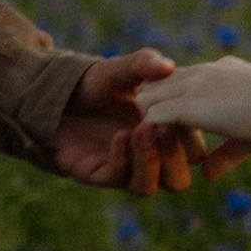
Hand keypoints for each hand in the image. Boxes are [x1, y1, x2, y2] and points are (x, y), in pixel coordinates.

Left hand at [55, 51, 200, 194]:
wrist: (57, 96)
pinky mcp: (99, 175)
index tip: (186, 114)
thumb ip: (144, 64)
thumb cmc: (97, 84)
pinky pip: (118, 178)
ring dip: (149, 160)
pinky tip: (120, 136)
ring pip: (149, 186)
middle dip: (174, 158)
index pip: (193, 151)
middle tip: (166, 129)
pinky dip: (122, 158)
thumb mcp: (121, 69)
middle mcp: (148, 158)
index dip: (192, 139)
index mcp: (165, 136)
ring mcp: (124, 170)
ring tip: (142, 129)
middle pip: (178, 180)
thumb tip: (168, 66)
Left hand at [137, 54, 250, 175]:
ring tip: (162, 148)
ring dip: (150, 123)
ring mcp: (190, 88)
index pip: (182, 80)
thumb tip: (206, 176)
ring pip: (146, 98)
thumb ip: (226, 154)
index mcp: (220, 73)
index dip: (176, 104)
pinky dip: (152, 135)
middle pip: (156, 84)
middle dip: (154, 110)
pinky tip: (164, 151)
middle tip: (164, 142)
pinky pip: (151, 117)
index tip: (183, 129)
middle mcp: (200, 74)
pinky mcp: (185, 105)